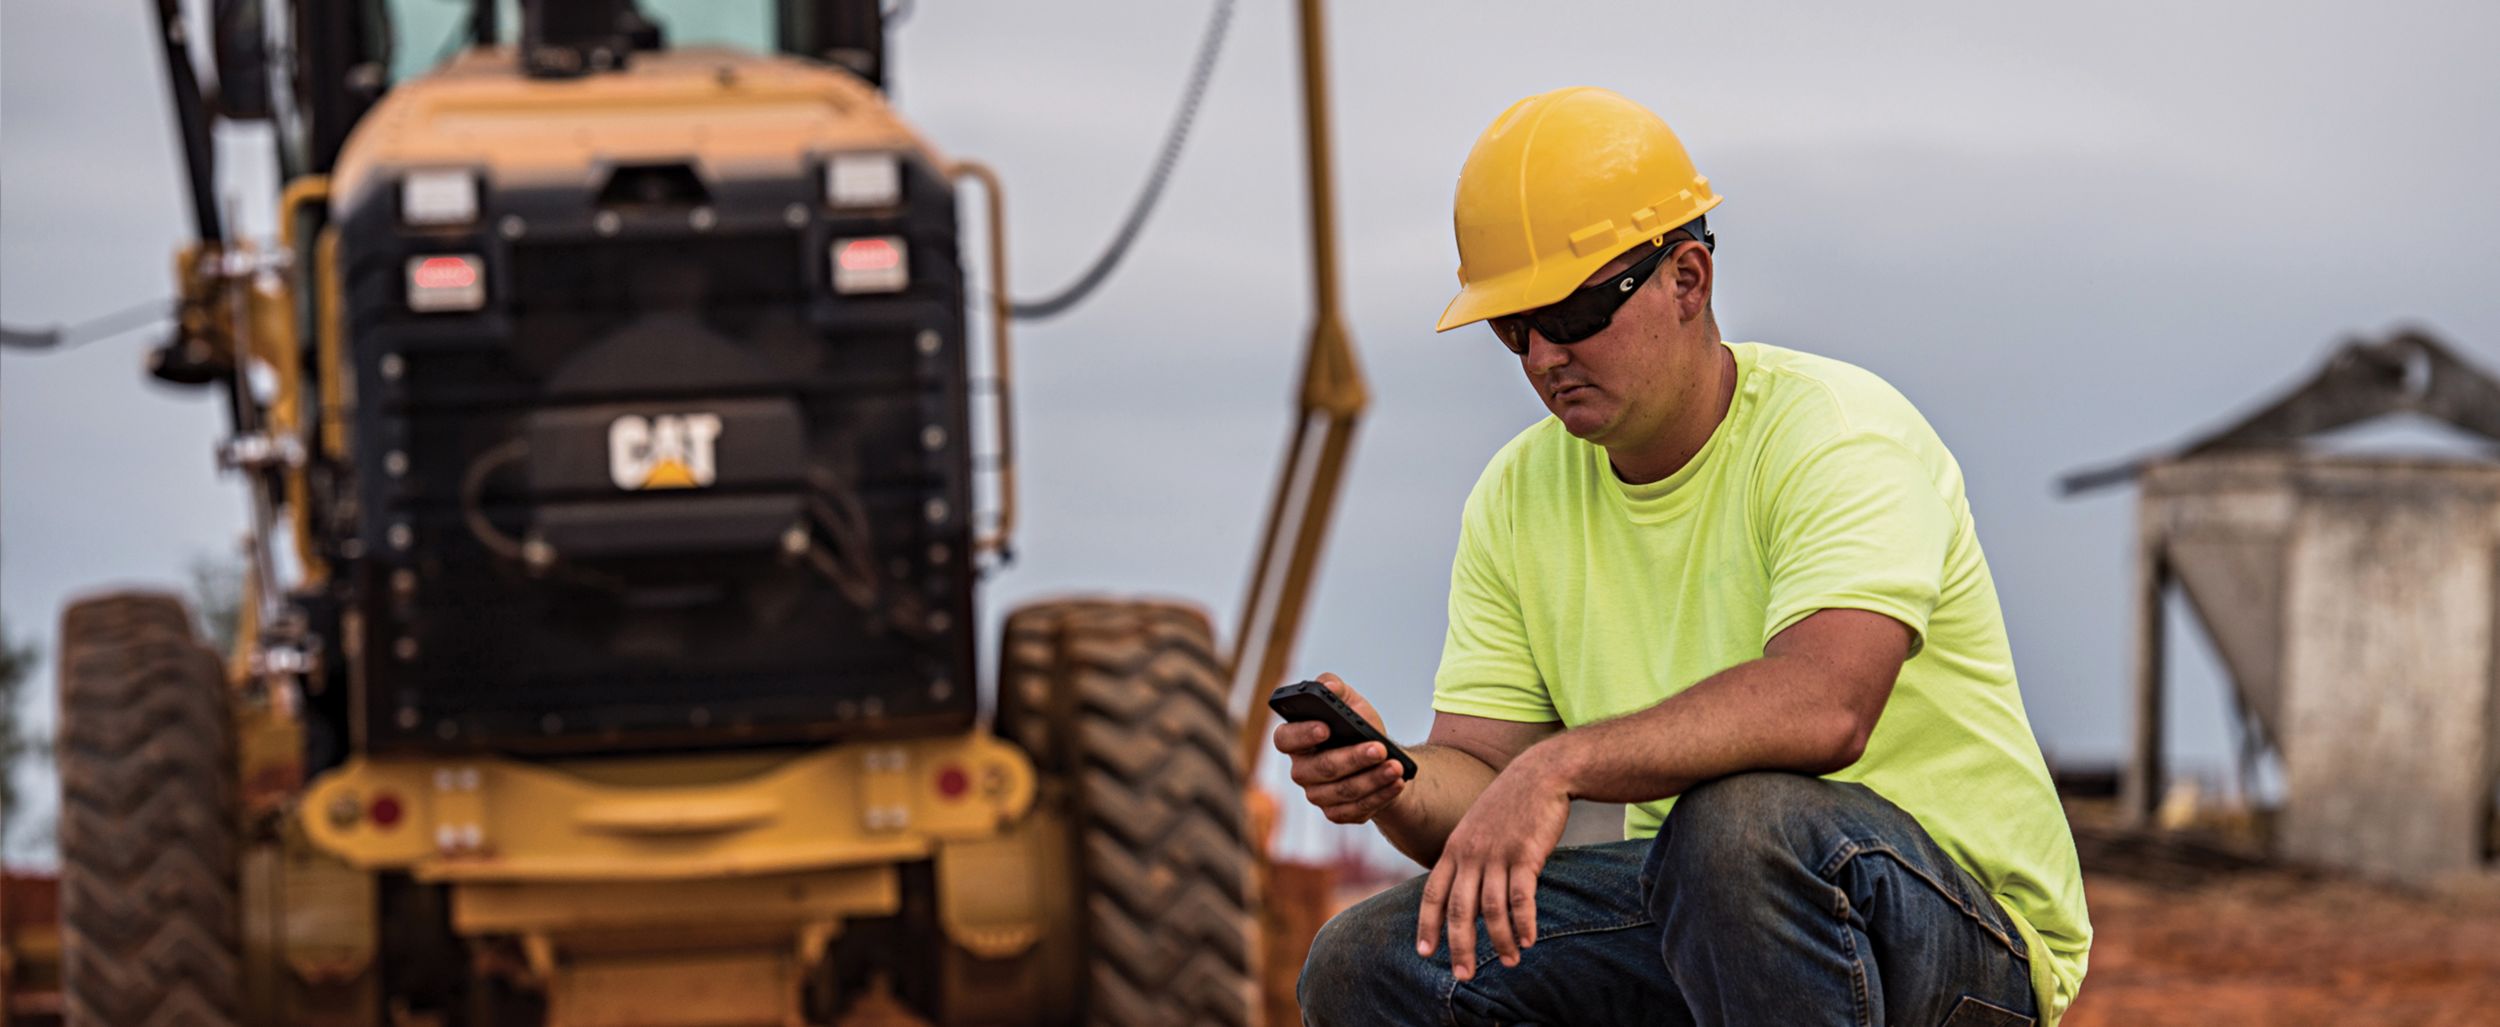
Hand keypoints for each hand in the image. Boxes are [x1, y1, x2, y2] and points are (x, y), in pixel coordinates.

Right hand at [1273, 673, 1406, 823]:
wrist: (1381, 759)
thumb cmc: (1359, 729)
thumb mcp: (1351, 703)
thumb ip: (1336, 688)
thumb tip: (1328, 686)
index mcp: (1295, 739)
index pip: (1285, 738)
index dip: (1302, 734)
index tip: (1326, 727)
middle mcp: (1301, 770)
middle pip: (1322, 767)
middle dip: (1353, 758)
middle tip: (1379, 749)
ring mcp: (1317, 794)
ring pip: (1343, 790)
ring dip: (1372, 779)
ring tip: (1395, 767)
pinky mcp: (1335, 813)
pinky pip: (1355, 809)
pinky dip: (1379, 795)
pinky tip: (1396, 783)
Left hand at [1416, 749, 1570, 981]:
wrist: (1539, 774)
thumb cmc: (1508, 806)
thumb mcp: (1476, 829)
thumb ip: (1467, 860)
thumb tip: (1465, 898)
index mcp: (1454, 849)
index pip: (1433, 893)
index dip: (1428, 925)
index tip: (1425, 952)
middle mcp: (1470, 854)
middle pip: (1459, 909)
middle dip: (1460, 946)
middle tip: (1463, 975)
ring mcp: (1497, 854)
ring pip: (1491, 909)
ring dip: (1500, 940)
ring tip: (1510, 961)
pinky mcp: (1525, 855)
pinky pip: (1522, 898)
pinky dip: (1524, 923)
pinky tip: (1529, 940)